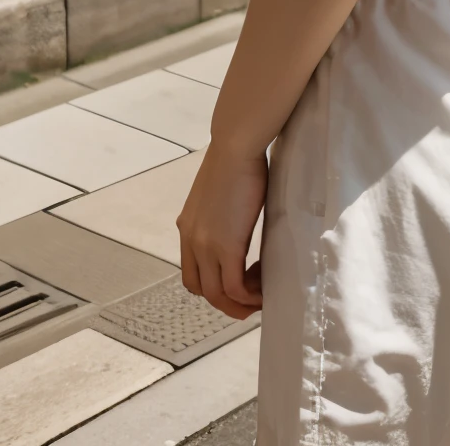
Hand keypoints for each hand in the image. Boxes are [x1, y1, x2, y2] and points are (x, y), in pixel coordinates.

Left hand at [177, 144, 267, 319]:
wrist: (236, 146)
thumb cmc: (237, 158)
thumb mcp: (221, 193)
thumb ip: (223, 212)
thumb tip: (240, 216)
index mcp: (187, 227)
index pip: (191, 271)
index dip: (212, 284)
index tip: (237, 281)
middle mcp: (191, 240)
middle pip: (200, 288)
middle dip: (224, 301)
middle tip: (248, 301)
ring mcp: (206, 246)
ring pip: (216, 294)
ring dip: (237, 304)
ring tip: (258, 300)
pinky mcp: (226, 246)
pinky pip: (234, 287)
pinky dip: (248, 296)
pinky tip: (262, 291)